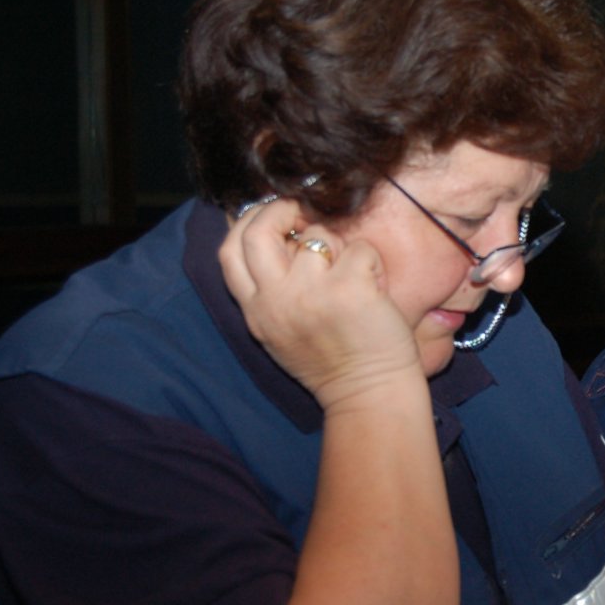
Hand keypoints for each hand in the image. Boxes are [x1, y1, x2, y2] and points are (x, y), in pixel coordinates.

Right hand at [218, 198, 421, 409]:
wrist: (368, 395)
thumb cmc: (333, 360)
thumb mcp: (280, 330)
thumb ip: (269, 289)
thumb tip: (271, 233)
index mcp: (256, 311)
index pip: (229, 251)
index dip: (246, 221)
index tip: (271, 217)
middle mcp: (276, 301)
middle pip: (258, 232)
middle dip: (280, 210)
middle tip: (303, 215)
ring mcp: (311, 294)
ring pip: (318, 235)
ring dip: (340, 246)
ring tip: (352, 274)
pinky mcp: (349, 290)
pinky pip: (360, 249)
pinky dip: (372, 262)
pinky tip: (375, 289)